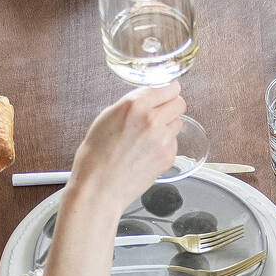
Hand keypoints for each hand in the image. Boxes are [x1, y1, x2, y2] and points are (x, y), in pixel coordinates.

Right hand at [67, 82, 190, 210]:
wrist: (99, 188)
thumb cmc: (96, 157)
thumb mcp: (106, 118)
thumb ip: (131, 105)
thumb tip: (147, 99)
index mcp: (135, 105)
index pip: (167, 87)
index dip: (168, 90)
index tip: (168, 92)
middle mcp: (152, 119)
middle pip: (179, 103)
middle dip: (171, 106)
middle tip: (160, 112)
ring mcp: (163, 139)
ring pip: (178, 122)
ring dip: (168, 125)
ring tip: (148, 136)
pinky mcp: (168, 156)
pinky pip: (174, 142)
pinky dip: (165, 144)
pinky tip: (147, 152)